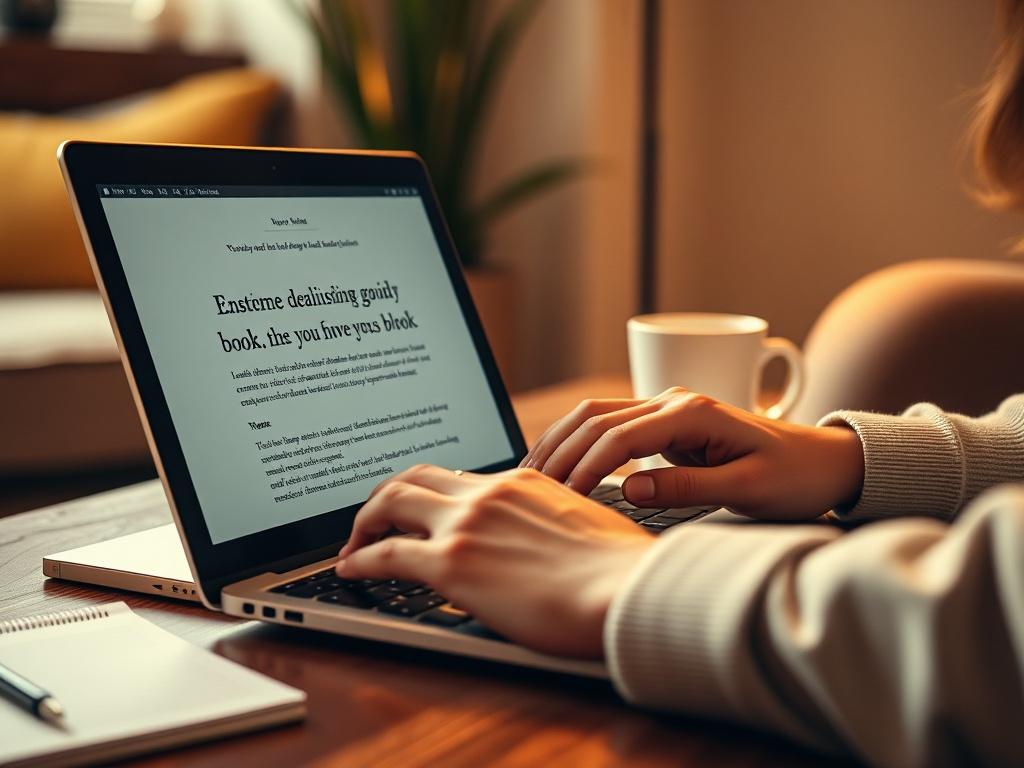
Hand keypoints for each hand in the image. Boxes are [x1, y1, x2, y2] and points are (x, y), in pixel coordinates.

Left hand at [336, 465, 653, 657]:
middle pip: (414, 477)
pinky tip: (350, 569)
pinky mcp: (452, 563)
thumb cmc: (620, 570)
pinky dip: (360, 559)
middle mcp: (488, 492)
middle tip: (371, 519)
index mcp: (521, 481)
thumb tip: (541, 543)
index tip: (414, 507)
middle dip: (384, 496)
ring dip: (364, 523)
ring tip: (352, 544)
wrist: (626, 589)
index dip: (426, 491)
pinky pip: (387, 553)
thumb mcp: (583, 525)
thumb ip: (549, 523)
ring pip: (392, 503)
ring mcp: (467, 524)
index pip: (456, 476)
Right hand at [521, 387, 864, 520]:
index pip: (619, 437)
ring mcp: (668, 409)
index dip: (585, 468)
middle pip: (595, 418)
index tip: (561, 500)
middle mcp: (674, 402)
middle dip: (557, 451)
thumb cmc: (795, 476)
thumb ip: (687, 487)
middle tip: (526, 488)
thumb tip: (627, 489)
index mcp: (692, 413)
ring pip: (595, 415)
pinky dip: (578, 441)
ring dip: (561, 441)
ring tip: (530, 474)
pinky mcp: (666, 424)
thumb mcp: (749, 489)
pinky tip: (560, 463)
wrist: (827, 461)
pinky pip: (609, 425)